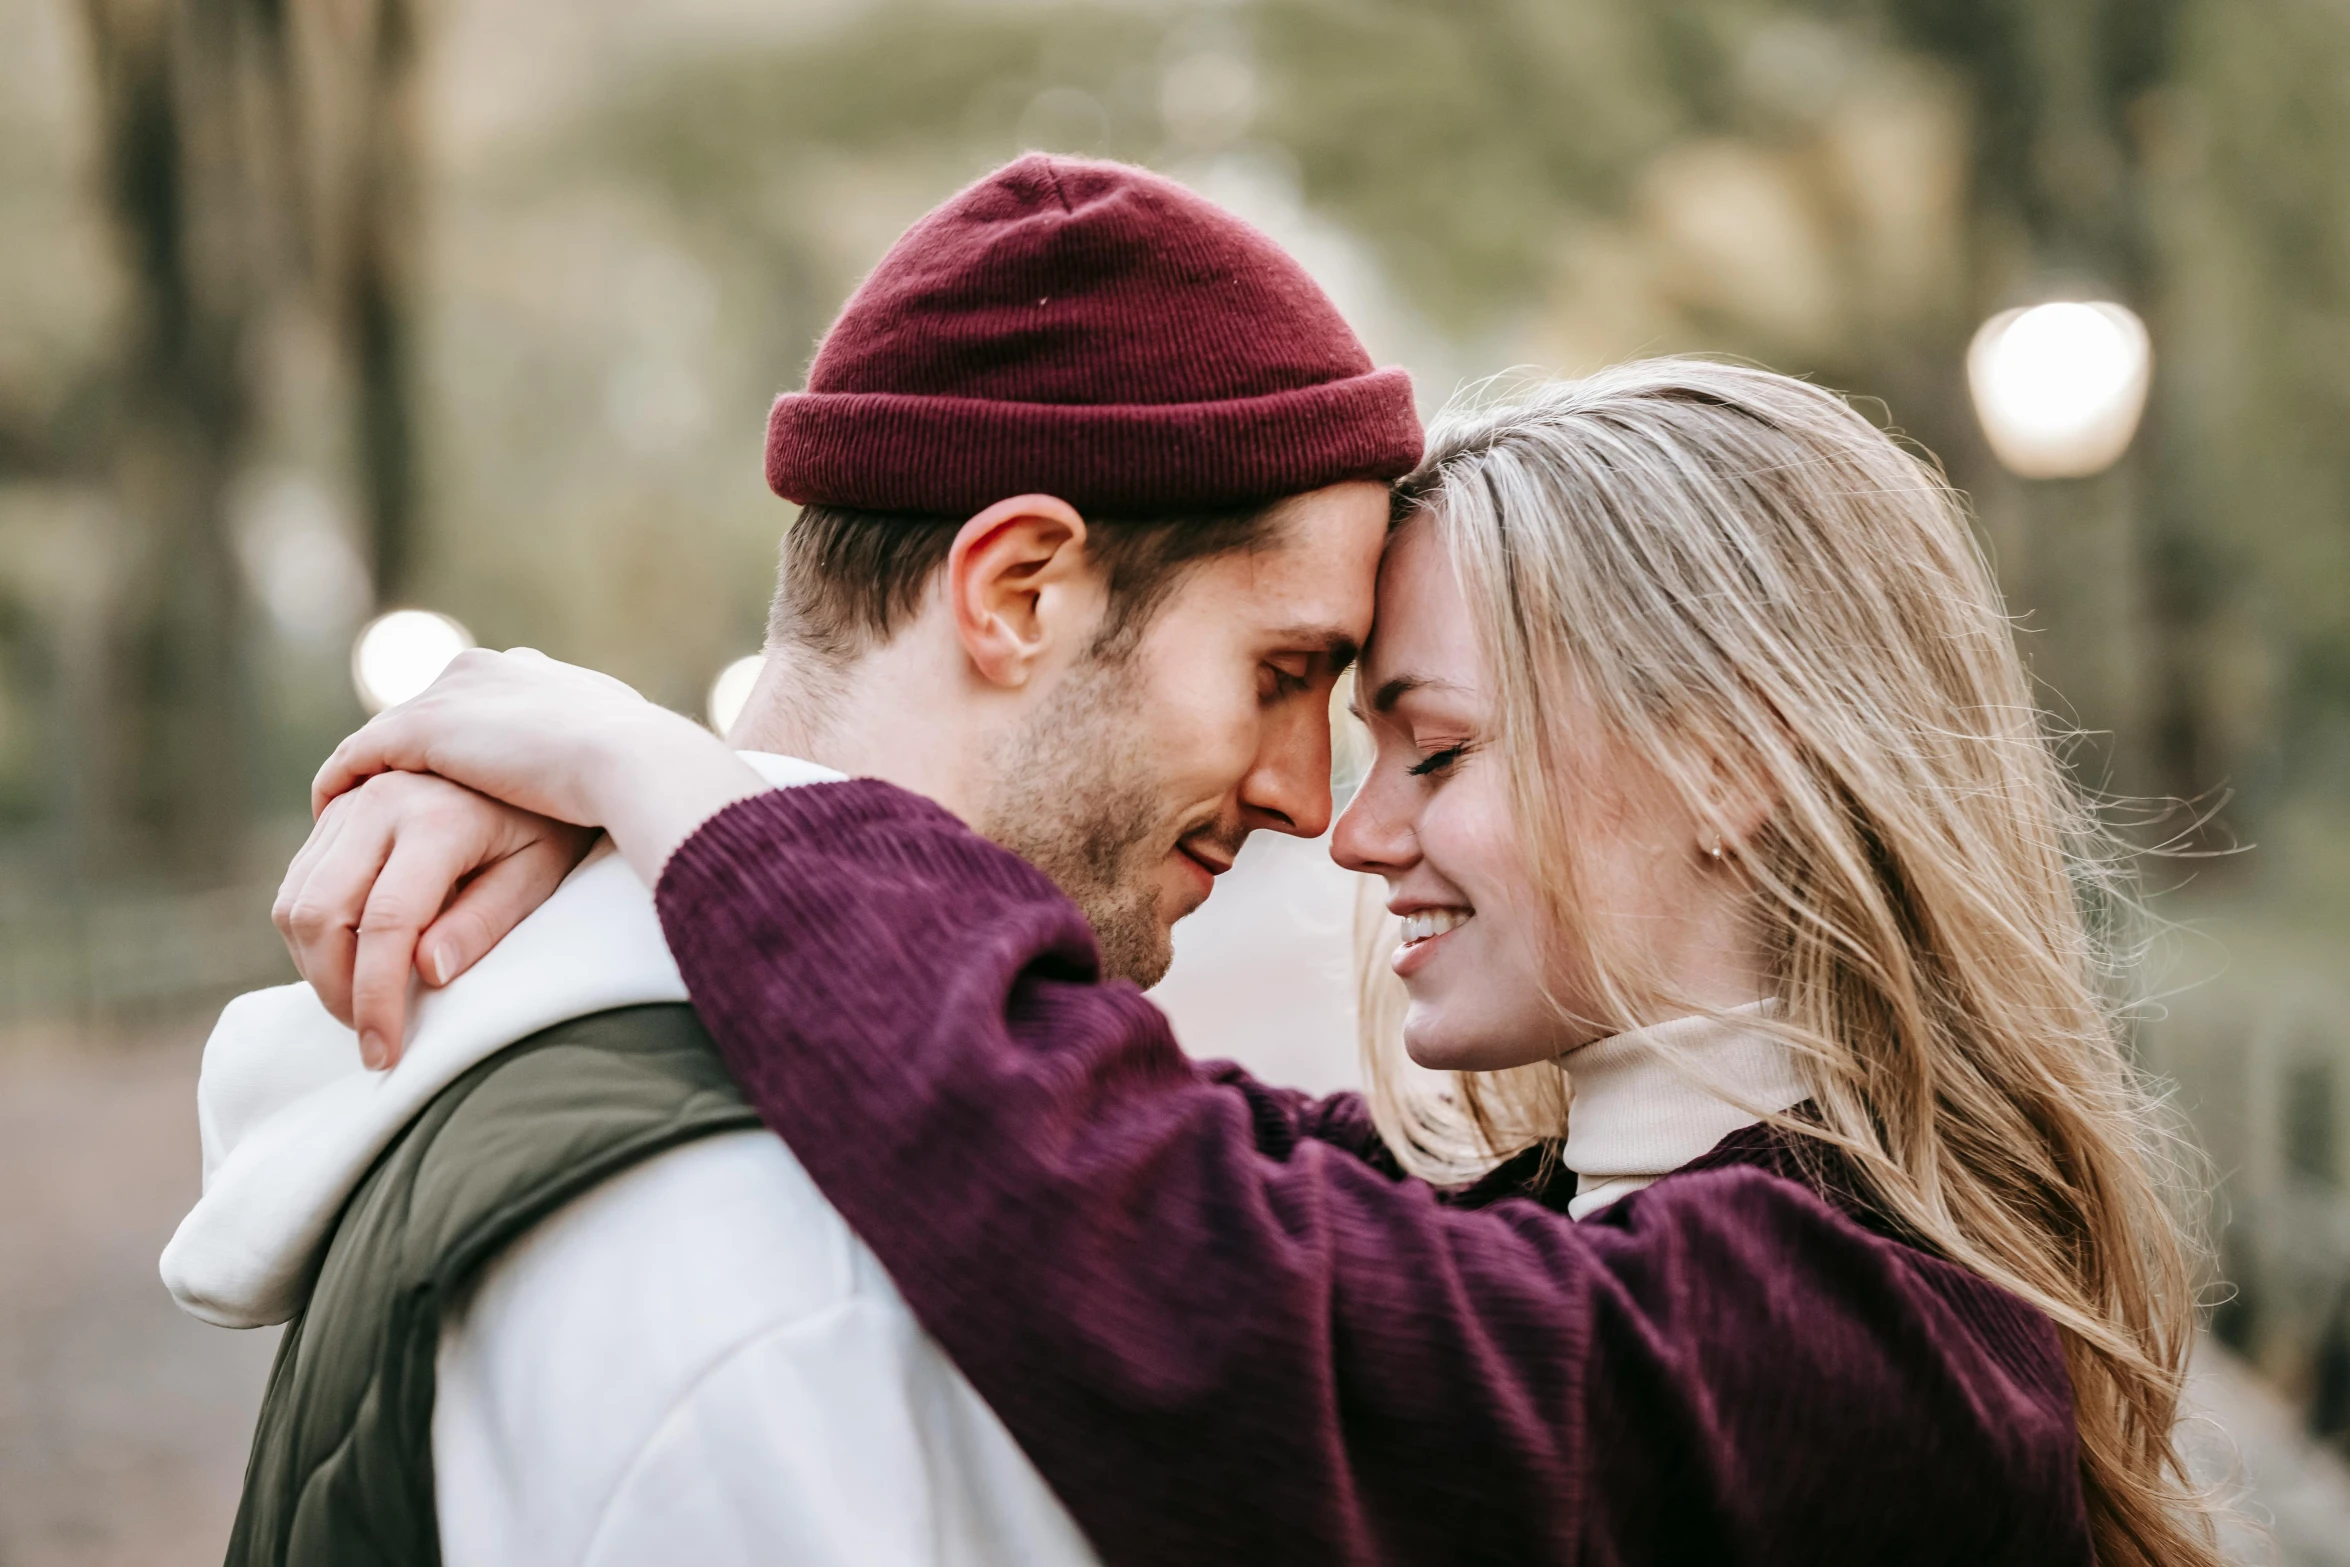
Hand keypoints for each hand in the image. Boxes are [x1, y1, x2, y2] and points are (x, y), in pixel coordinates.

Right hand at [274, 772, 597, 1067]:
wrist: (534, 755)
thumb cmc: (545, 825)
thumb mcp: (536, 873)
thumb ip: (483, 923)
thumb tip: (426, 973)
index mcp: (438, 820)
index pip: (387, 923)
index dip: (377, 997)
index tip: (384, 1052)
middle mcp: (382, 802)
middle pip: (321, 914)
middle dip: (333, 989)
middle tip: (369, 1034)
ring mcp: (351, 802)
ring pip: (295, 902)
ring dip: (315, 967)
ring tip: (363, 1004)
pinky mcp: (336, 811)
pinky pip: (297, 886)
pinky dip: (310, 936)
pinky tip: (351, 964)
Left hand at [312, 647, 770, 886]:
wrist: (630, 759)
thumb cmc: (640, 772)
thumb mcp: (614, 757)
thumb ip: (590, 756)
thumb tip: (593, 775)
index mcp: (533, 672)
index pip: (480, 702)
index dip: (461, 743)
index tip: (448, 780)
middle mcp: (486, 668)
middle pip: (429, 713)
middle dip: (408, 756)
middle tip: (384, 806)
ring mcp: (450, 693)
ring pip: (388, 734)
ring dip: (369, 774)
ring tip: (349, 820)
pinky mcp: (423, 727)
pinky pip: (358, 757)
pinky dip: (341, 783)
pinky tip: (330, 818)